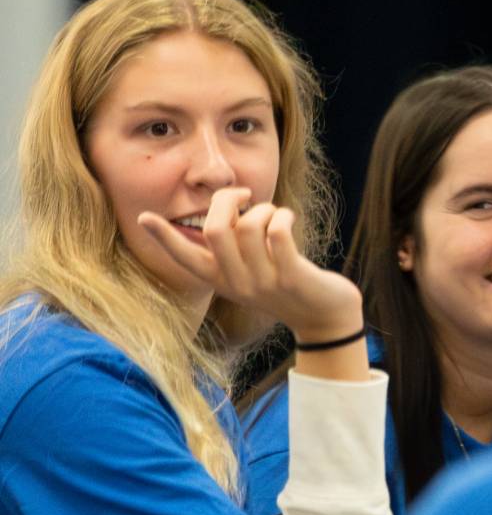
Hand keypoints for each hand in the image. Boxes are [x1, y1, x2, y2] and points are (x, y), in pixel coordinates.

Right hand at [138, 188, 362, 342]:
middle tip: (244, 195)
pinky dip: (281, 215)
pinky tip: (287, 219)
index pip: (184, 258)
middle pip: (214, 228)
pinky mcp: (292, 277)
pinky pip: (277, 232)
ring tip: (274, 214)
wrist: (325, 319)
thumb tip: (221, 210)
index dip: (164, 237)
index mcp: (220, 280)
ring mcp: (264, 281)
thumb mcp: (250, 273)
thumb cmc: (286, 286)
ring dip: (263, 208)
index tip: (144, 217)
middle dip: (226, 199)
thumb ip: (232, 249)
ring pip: (247, 225)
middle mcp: (237, 282)